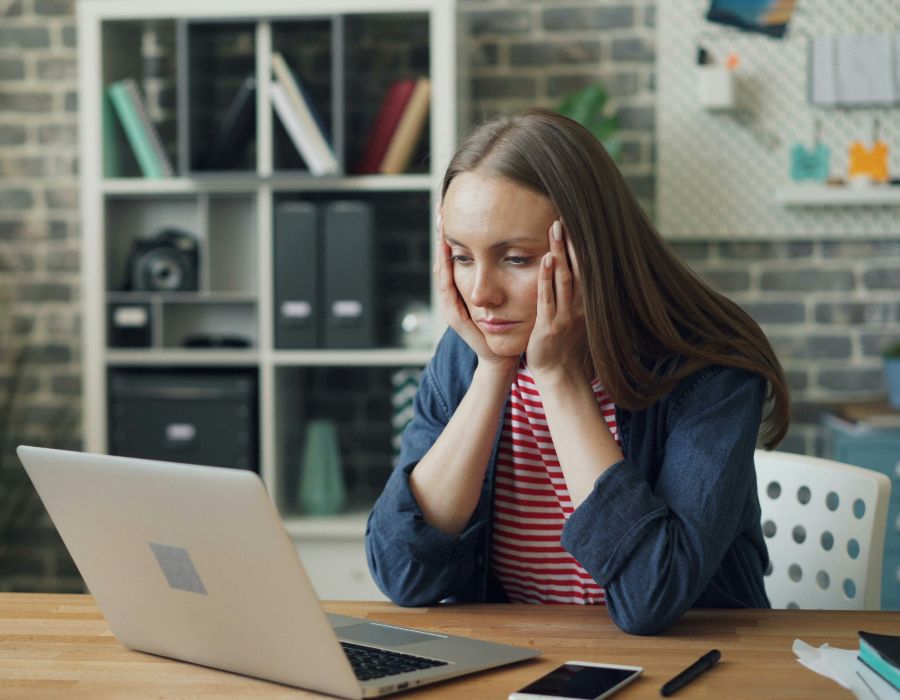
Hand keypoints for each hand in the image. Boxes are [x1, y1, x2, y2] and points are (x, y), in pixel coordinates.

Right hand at [433, 219, 517, 373]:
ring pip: (441, 272)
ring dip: (440, 250)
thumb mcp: (502, 295)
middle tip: (440, 212)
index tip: (451, 212)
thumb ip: (501, 275)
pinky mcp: (455, 316)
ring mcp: (450, 306)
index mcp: (462, 291)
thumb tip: (512, 248)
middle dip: (441, 237)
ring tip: (441, 228)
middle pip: (442, 260)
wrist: (501, 356)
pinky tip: (446, 256)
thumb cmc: (506, 326)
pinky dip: (446, 271)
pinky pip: (447, 289)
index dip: (451, 236)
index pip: (453, 258)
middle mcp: (452, 297)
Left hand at [525, 219, 586, 379]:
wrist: (560, 375)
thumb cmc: (564, 345)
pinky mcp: (550, 326)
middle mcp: (580, 307)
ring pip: (564, 279)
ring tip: (555, 229)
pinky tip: (544, 260)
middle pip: (578, 267)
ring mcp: (566, 316)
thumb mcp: (575, 316)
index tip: (574, 222)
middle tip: (564, 215)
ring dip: (559, 252)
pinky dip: (546, 278)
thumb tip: (574, 270)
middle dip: (571, 242)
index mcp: (586, 303)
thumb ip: (575, 294)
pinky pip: (548, 299)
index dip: (580, 245)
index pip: (585, 267)